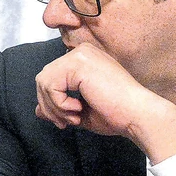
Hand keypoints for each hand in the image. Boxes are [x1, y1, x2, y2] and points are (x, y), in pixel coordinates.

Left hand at [34, 43, 175, 162]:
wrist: (138, 115)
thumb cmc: (117, 114)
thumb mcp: (80, 112)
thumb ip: (59, 108)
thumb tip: (37, 111)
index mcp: (84, 60)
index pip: (51, 78)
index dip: (52, 102)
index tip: (66, 121)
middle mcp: (81, 53)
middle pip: (43, 78)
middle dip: (49, 106)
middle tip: (66, 123)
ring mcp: (79, 55)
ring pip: (43, 82)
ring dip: (54, 107)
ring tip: (74, 117)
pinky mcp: (78, 63)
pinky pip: (50, 85)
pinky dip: (58, 104)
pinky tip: (78, 109)